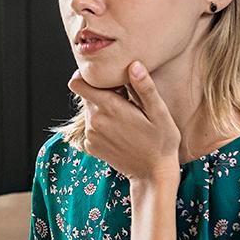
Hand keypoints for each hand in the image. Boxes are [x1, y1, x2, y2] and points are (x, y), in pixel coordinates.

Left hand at [67, 60, 180, 182]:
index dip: (88, 77)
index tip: (106, 79)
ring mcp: (91, 136)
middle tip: (126, 101)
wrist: (153, 175)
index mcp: (109, 108)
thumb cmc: (161, 142)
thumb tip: (133, 65)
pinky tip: (121, 132)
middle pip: (86, 96)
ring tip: (126, 118)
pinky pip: (92, 127)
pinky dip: (103, 126)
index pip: (77, 84)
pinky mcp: (91, 147)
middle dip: (102, 93)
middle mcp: (94, 121)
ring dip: (103, 110)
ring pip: (90, 111)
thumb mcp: (159, 113)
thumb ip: (144, 88)